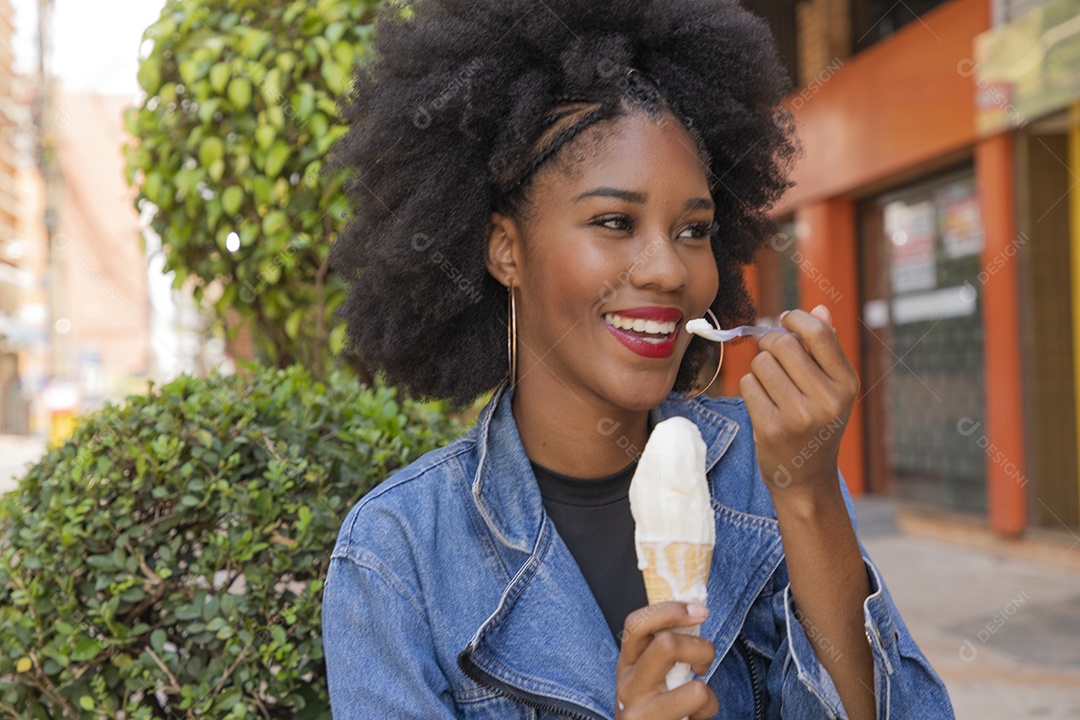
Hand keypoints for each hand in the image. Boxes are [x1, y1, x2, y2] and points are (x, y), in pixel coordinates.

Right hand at [615, 602, 717, 719]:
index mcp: (626, 663)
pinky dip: (710, 709)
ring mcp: (641, 712)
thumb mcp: (648, 677)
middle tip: (704, 662)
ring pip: (694, 687)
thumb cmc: (653, 708)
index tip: (700, 611)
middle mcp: (627, 685)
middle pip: (666, 645)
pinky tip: (695, 717)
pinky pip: (700, 709)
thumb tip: (695, 612)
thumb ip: (662, 650)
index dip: (670, 610)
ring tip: (700, 698)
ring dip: (709, 689)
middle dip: (701, 648)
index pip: (636, 623)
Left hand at [738, 306, 859, 500]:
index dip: (796, 319)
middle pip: (782, 344)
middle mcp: (827, 400)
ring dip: (758, 369)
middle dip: (770, 344)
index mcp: (847, 385)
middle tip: (770, 354)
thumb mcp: (832, 389)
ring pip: (761, 364)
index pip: (819, 333)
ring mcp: (799, 416)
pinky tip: (763, 404)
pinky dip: (750, 389)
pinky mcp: (771, 428)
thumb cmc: (816, 425)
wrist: (807, 479)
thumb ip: (825, 349)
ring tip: (771, 387)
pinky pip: (747, 385)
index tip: (784, 319)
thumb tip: (819, 308)